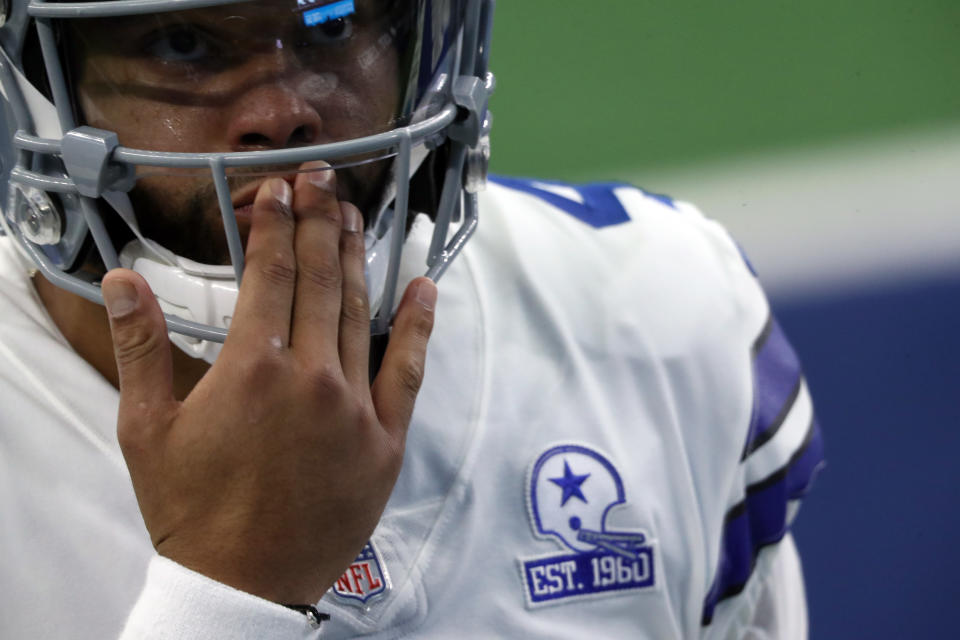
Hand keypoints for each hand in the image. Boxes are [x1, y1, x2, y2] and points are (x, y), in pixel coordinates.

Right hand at [101, 165, 436, 603]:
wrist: (244, 583)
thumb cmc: (192, 509)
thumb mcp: (147, 429)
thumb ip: (141, 347)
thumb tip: (124, 281)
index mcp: (252, 368)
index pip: (269, 274)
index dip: (274, 225)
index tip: (277, 191)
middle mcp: (310, 377)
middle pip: (319, 279)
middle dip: (318, 221)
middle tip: (322, 179)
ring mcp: (355, 406)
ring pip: (360, 313)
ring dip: (357, 257)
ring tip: (353, 215)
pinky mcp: (386, 439)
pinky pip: (409, 369)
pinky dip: (419, 324)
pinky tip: (425, 287)